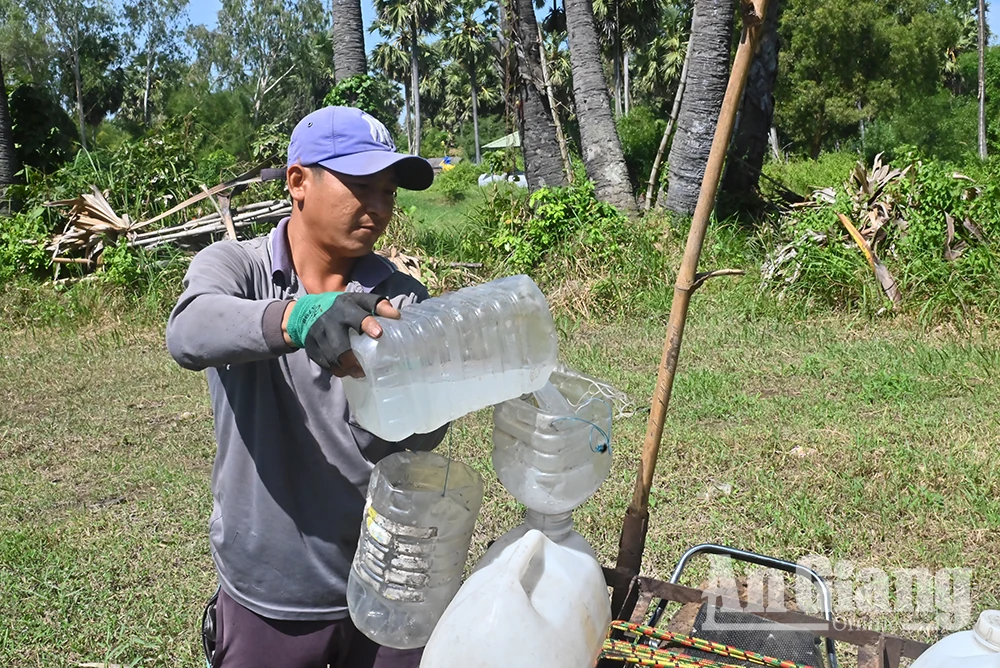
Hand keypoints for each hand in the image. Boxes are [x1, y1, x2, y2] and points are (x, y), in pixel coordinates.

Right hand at [283, 292, 400, 377]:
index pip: (357, 316)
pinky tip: (343, 371)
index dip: (368, 324)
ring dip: (344, 368)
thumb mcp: (360, 301)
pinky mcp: (310, 345)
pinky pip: (323, 362)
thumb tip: (396, 316)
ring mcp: (318, 334)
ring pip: (331, 358)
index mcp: (346, 307)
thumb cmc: (344, 307)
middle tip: (363, 371)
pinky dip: (335, 369)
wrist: (309, 310)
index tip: (379, 334)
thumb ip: (379, 306)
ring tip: (356, 373)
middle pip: (340, 346)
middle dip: (352, 361)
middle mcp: (330, 320)